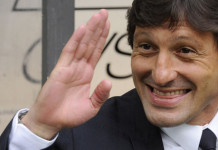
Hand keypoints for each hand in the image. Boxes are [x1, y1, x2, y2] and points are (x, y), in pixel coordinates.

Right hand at [21, 9, 111, 139]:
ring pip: (82, 44)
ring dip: (90, 30)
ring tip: (97, 16)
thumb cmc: (69, 115)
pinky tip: (82, 29)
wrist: (51, 122)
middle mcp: (79, 67)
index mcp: (86, 74)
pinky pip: (69, 52)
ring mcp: (69, 67)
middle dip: (97, 28)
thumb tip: (109, 81)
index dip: (102, 38)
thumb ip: (100, 94)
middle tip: (103, 13)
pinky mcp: (60, 70)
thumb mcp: (91, 107)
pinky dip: (75, 40)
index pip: (96, 51)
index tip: (108, 25)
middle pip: (90, 44)